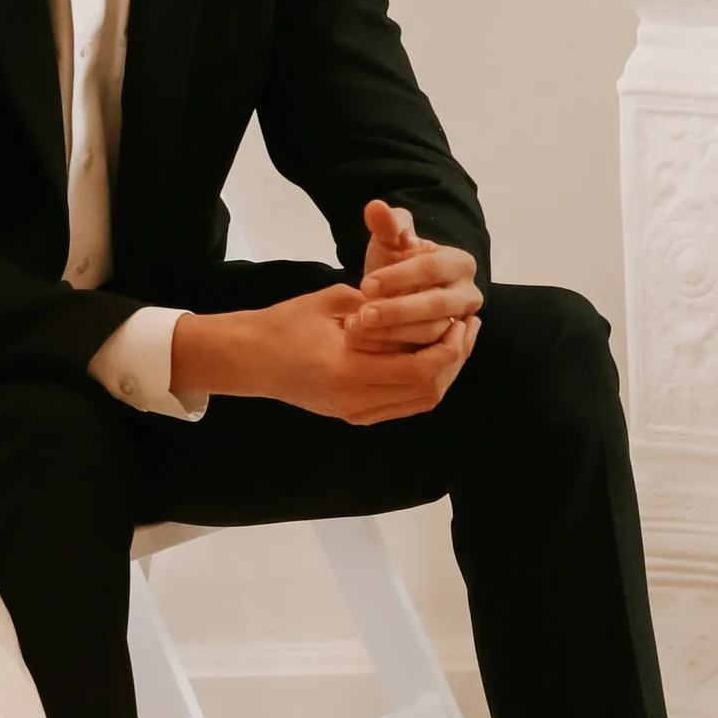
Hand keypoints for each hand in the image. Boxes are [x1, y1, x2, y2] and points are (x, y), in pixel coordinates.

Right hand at [173, 282, 474, 424]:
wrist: (249, 359)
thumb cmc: (286, 323)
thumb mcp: (332, 301)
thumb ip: (377, 306)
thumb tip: (422, 307)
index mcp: (348, 370)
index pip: (421, 368)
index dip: (450, 346)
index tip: (460, 319)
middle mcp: (354, 400)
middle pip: (429, 390)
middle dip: (455, 359)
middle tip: (467, 328)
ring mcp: (354, 412)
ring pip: (420, 402)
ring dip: (445, 374)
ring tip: (455, 342)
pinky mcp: (353, 415)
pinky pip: (402, 405)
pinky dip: (424, 384)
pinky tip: (430, 358)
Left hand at [348, 199, 481, 358]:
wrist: (399, 291)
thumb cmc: (396, 261)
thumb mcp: (390, 241)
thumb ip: (386, 225)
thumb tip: (375, 207)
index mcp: (460, 263)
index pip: (430, 269)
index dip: (398, 277)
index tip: (365, 285)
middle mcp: (469, 295)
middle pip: (435, 305)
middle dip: (397, 311)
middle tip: (362, 316)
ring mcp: (460, 324)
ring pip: (432, 333)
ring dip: (393, 334)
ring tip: (358, 332)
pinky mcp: (447, 348)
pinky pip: (426, 353)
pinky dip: (396, 351)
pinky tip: (367, 348)